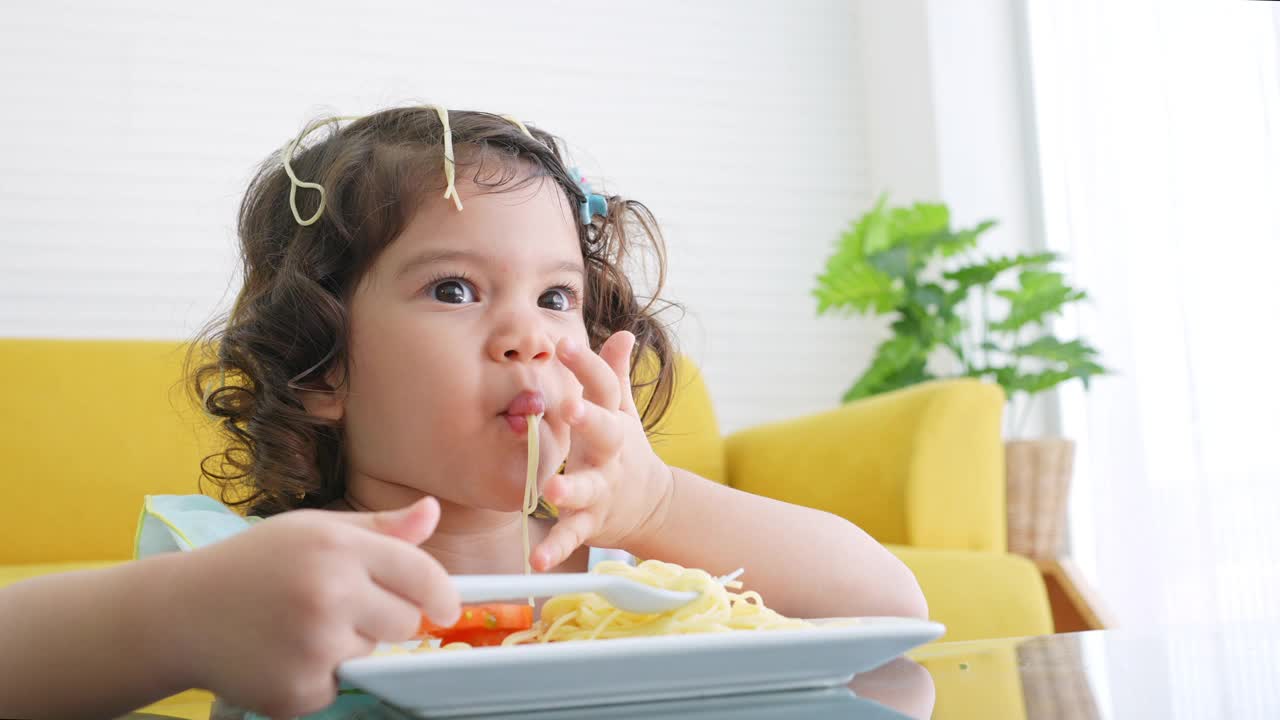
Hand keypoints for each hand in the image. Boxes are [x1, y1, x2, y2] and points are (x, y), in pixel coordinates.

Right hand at [165, 497, 459, 717]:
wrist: (178, 615)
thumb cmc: (253, 564)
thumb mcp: (314, 529)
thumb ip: (379, 528)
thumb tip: (433, 511)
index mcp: (337, 547)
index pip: (421, 574)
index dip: (441, 594)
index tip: (446, 607)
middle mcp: (328, 594)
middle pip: (406, 622)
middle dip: (386, 617)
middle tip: (339, 607)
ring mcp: (312, 646)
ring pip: (375, 654)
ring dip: (352, 645)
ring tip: (303, 627)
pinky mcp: (298, 690)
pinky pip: (341, 685)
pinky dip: (322, 677)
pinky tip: (285, 654)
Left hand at [532, 331, 674, 570]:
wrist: (648, 504)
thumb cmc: (623, 448)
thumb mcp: (622, 411)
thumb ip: (615, 373)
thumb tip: (622, 331)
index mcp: (613, 420)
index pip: (603, 387)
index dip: (586, 364)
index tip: (564, 342)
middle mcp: (610, 453)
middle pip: (604, 433)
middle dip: (589, 421)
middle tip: (569, 408)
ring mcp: (601, 489)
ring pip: (586, 489)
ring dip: (569, 490)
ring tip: (551, 491)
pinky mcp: (590, 523)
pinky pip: (571, 536)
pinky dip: (555, 550)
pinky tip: (536, 560)